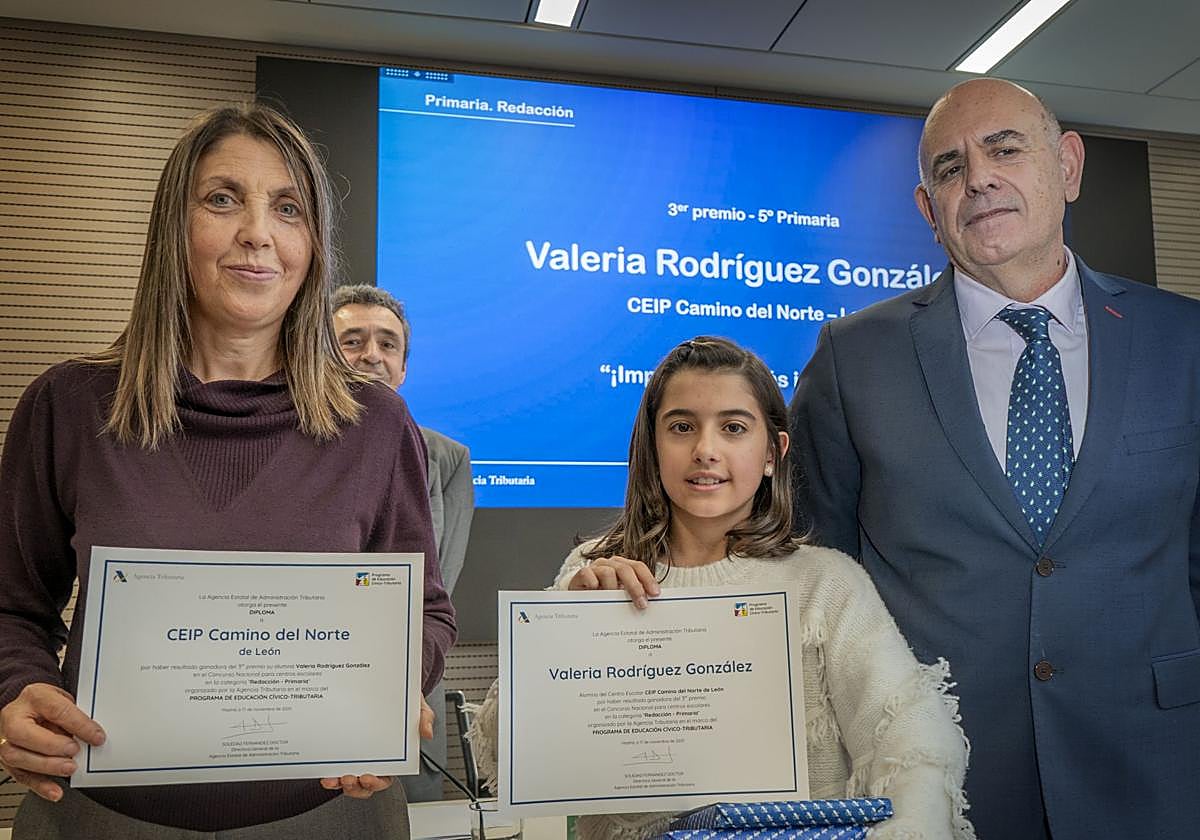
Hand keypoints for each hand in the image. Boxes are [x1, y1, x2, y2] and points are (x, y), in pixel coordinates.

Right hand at [0, 683, 105, 801]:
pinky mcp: (6, 760)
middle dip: (53, 746)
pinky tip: (55, 791)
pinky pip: (20, 775)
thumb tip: (92, 734)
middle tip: (74, 752)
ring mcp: (5, 740)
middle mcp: (14, 718)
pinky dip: (39, 785)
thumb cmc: (45, 704)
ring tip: (69, 768)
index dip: (78, 725)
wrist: (25, 707)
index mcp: (34, 697)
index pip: (56, 710)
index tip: (96, 736)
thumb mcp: (62, 699)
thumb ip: (73, 716)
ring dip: (47, 766)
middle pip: (26, 734)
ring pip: (19, 757)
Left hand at [318, 697, 432, 796]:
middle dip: (356, 787)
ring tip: (334, 779)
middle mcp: (373, 760)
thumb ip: (424, 718)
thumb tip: (426, 733)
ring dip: (340, 784)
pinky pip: (335, 766)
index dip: (376, 782)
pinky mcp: (342, 749)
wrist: (387, 684)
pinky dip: (330, 774)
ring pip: (348, 780)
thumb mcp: (417, 706)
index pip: (385, 777)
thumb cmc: (401, 700)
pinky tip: (325, 773)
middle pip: (365, 784)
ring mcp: (356, 755)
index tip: (368, 777)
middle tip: (350, 778)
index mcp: (391, 756)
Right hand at [567, 555, 660, 608]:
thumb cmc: (602, 599)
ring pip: (609, 573)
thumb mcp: (620, 597)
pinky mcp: (582, 573)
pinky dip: (594, 584)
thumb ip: (632, 596)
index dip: (648, 579)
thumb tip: (650, 604)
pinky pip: (589, 575)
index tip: (655, 594)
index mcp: (622, 566)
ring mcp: (595, 567)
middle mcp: (609, 564)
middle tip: (641, 604)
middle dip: (636, 587)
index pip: (638, 567)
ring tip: (612, 602)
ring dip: (612, 589)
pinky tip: (595, 593)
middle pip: (626, 569)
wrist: (578, 600)